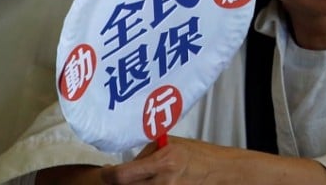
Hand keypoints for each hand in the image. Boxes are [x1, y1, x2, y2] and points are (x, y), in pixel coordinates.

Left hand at [100, 138, 228, 184]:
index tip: (105, 173)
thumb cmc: (198, 155)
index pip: (122, 176)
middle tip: (122, 177)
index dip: (108, 176)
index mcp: (163, 162)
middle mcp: (164, 182)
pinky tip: (152, 182)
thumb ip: (147, 154)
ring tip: (144, 178)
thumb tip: (127, 165)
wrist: (220, 172)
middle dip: (121, 183)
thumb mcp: (171, 145)